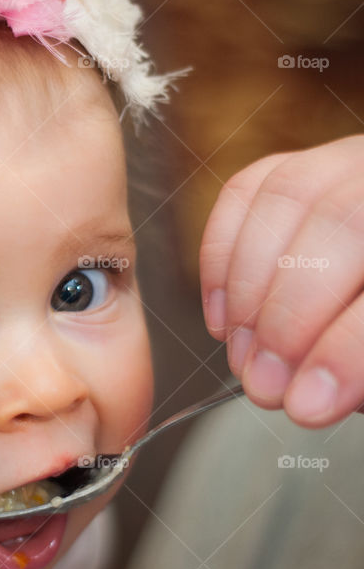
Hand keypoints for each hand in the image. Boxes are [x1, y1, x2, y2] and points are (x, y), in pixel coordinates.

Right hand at [200, 134, 363, 427]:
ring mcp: (348, 164)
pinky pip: (246, 192)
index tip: (306, 404)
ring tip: (241, 354)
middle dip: (288, 314)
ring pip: (288, 196)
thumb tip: (310, 397)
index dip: (344, 349)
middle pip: (343, 223)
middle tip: (263, 382)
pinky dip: (221, 257)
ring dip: (248, 288)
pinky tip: (225, 316)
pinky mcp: (298, 166)